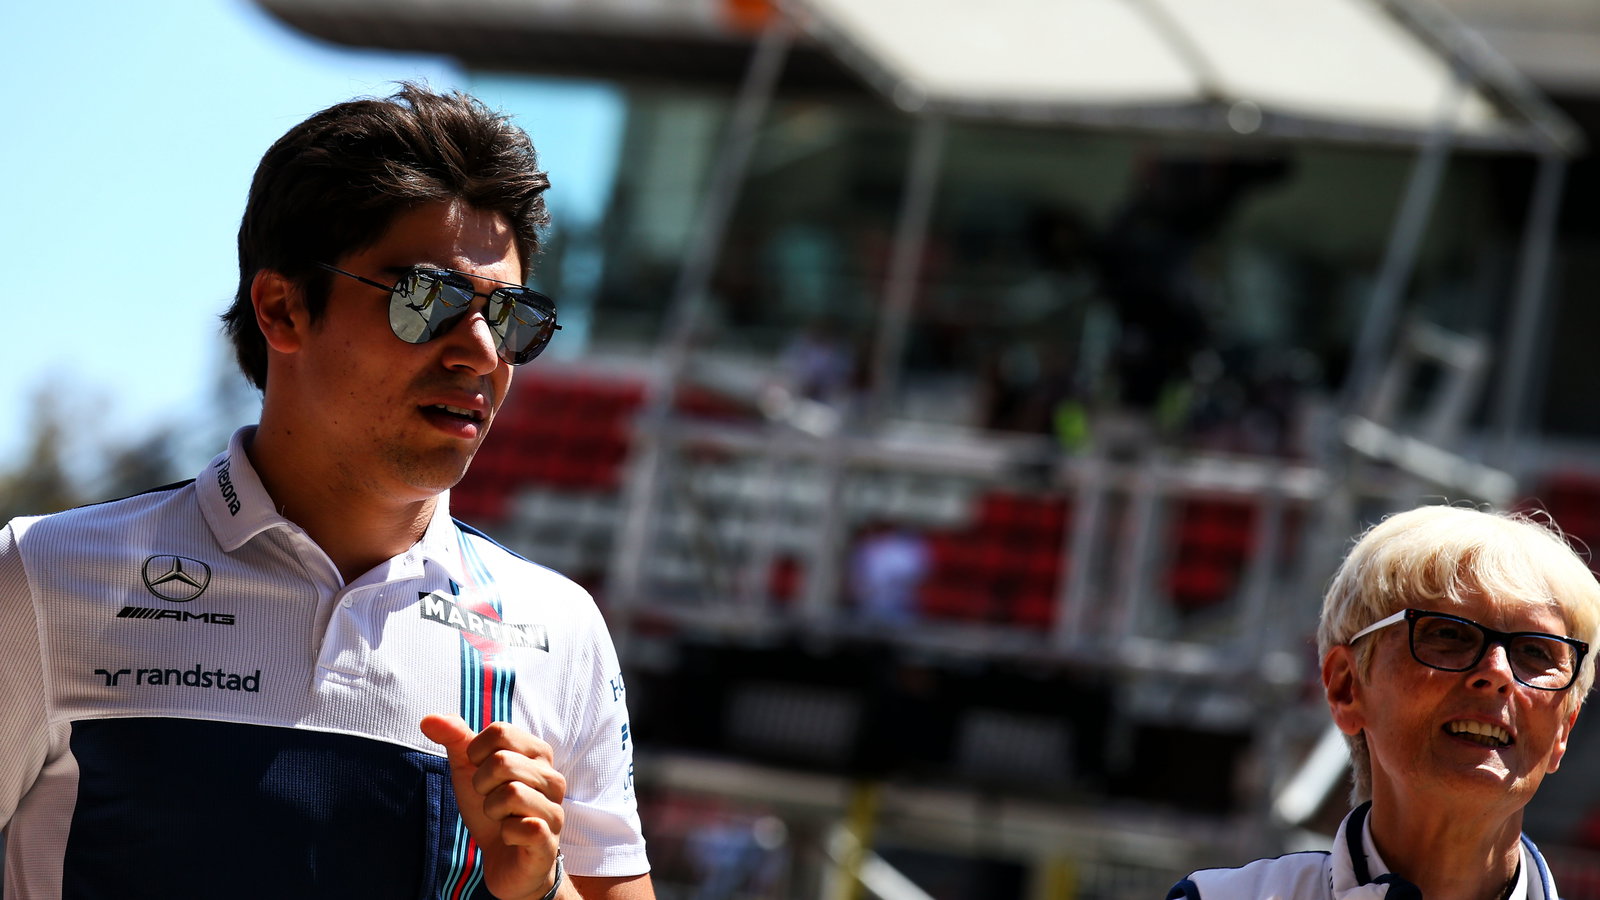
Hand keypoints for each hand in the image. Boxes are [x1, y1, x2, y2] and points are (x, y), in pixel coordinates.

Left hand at [421, 714, 566, 899]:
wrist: (503, 860)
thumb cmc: (491, 809)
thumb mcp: (469, 771)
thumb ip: (455, 740)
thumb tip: (428, 719)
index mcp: (537, 753)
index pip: (501, 731)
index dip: (477, 754)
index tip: (482, 773)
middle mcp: (553, 777)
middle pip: (502, 761)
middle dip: (481, 785)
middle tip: (491, 800)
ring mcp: (554, 809)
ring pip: (510, 793)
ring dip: (491, 810)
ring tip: (501, 818)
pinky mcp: (549, 840)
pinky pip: (520, 827)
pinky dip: (504, 834)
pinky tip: (511, 837)